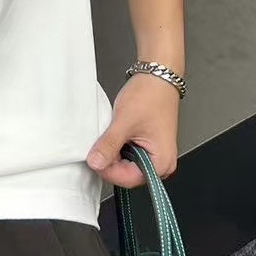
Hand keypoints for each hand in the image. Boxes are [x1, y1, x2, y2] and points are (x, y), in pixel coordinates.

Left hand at [85, 72, 179, 188]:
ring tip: (112, 133)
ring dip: (113, 152)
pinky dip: (117, 146)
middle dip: (110, 160)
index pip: (127, 179)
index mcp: (161, 163)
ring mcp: (154, 155)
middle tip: (101, 142)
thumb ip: (109, 145)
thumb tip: (95, 163)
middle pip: (126, 173)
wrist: (157, 76)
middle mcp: (161, 163)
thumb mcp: (124, 122)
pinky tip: (116, 133)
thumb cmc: (151, 96)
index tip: (94, 157)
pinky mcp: (147, 147)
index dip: (108, 169)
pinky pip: (127, 154)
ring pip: (124, 164)